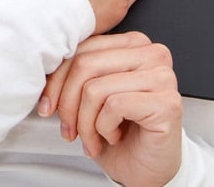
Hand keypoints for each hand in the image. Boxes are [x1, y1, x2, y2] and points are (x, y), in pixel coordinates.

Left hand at [40, 32, 181, 186]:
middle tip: (70, 130)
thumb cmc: (122, 132)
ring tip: (93, 139)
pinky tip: (114, 136)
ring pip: (95, 89)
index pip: (83, 48)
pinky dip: (104, 128)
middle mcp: (151, 53)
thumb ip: (77, 72)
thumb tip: (46, 68)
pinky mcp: (167, 102)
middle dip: (68, 105)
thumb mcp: (92, 94)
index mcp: (133, 43)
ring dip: (86, 124)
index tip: (48, 105)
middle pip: (85, 65)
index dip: (57, 79)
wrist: (147, 169)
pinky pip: (114, 107)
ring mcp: (163, 76)